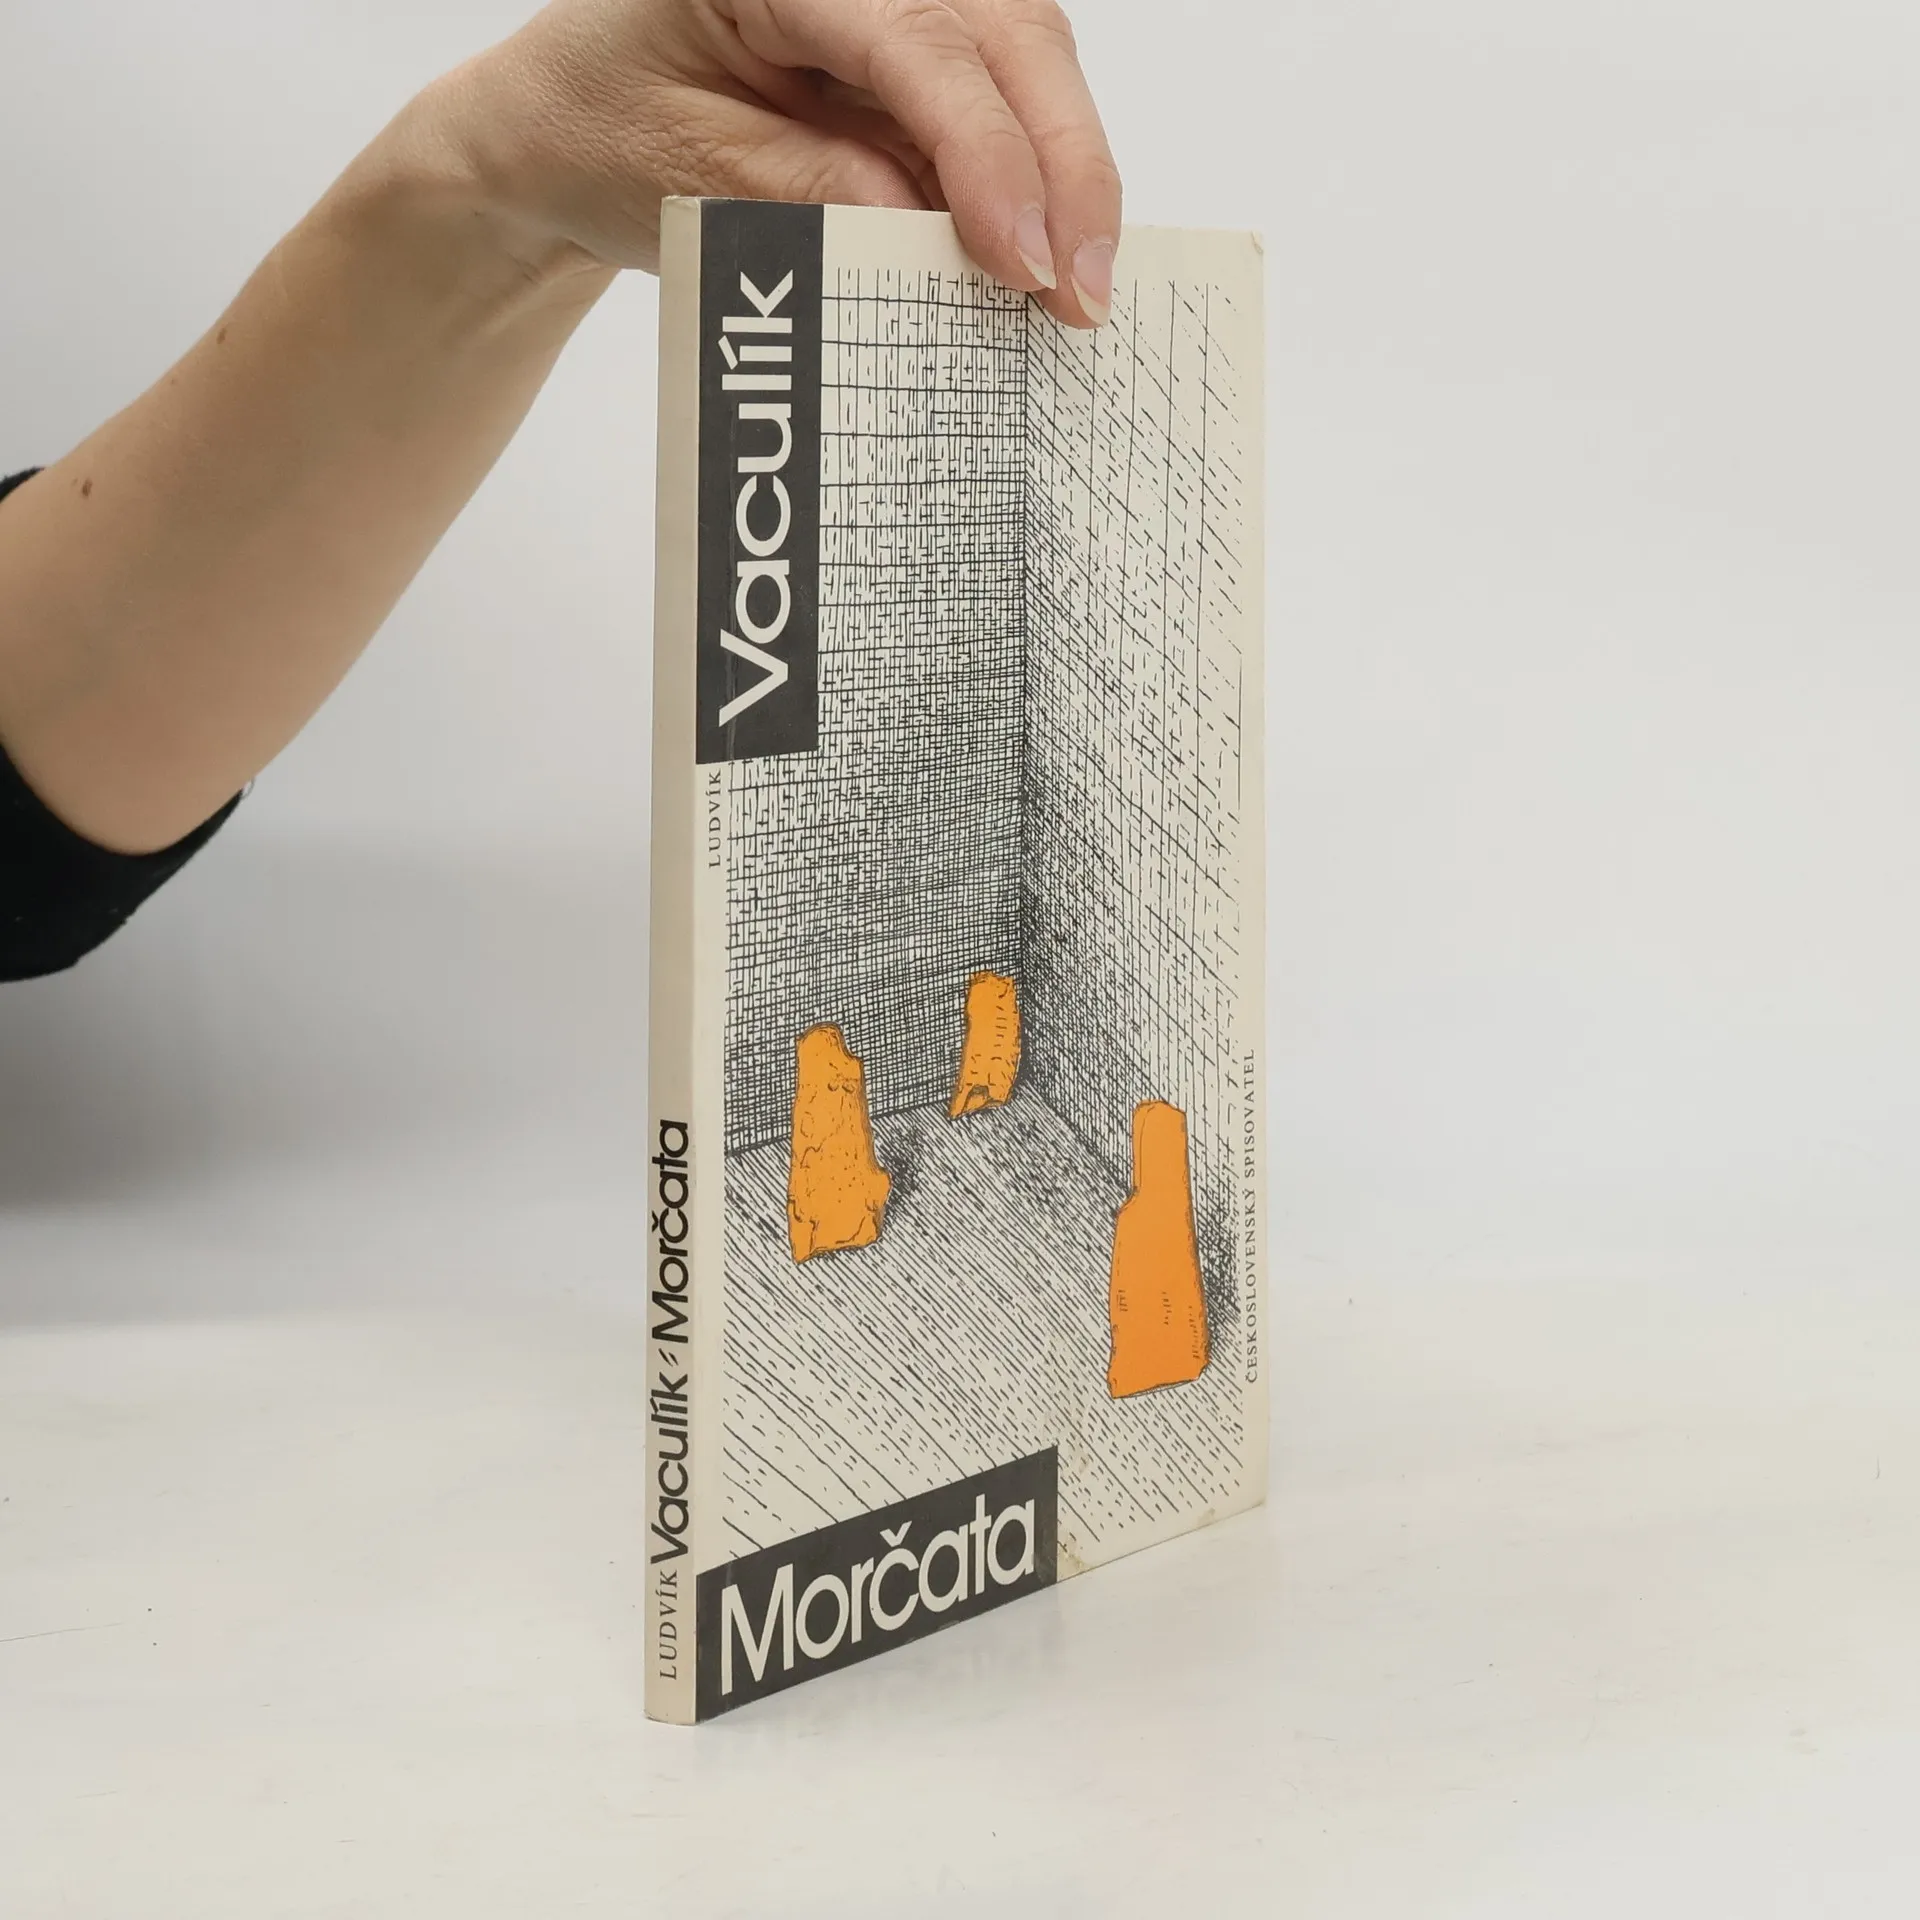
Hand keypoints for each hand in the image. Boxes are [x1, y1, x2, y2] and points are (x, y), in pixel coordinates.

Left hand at [413, 0, 1121, 324]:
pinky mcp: (914, 50)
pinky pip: (999, 101)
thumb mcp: (689, 174)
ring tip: (1074, 292)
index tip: (1026, 263)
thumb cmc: (601, 131)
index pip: (921, 41)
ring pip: (1026, 60)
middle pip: (1009, 32)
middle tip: (1085, 295)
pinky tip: (1043, 256)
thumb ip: (813, 196)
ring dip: (1063, 176)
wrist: (564, 121)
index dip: (990, 154)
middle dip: (1065, 166)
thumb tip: (936, 246)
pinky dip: (1029, 181)